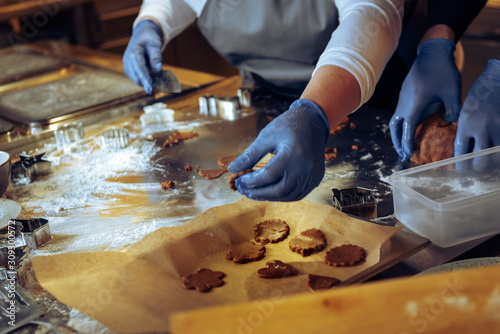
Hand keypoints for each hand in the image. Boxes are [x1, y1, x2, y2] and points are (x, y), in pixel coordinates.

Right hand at [123, 19, 162, 93]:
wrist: (142, 34)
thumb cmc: (150, 38)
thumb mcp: (155, 44)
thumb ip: (156, 57)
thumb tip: (158, 71)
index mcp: (134, 53)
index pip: (140, 69)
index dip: (145, 79)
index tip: (150, 88)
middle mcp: (127, 60)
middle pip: (137, 77)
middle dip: (147, 83)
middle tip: (161, 85)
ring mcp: (127, 65)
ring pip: (136, 80)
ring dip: (146, 82)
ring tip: (157, 79)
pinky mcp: (128, 69)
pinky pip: (137, 78)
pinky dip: (144, 80)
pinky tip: (152, 77)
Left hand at [228, 99, 329, 200]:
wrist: (313, 121)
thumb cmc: (288, 126)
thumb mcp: (266, 136)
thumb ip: (250, 155)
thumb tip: (232, 169)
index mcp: (293, 154)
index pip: (268, 175)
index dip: (251, 181)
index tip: (239, 180)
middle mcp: (305, 168)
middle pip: (279, 190)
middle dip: (258, 193)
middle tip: (244, 190)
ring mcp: (312, 175)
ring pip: (288, 196)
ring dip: (269, 197)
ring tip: (254, 192)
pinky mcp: (316, 179)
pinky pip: (298, 194)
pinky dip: (282, 196)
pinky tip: (270, 192)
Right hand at [390, 39, 460, 160]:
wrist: (432, 53)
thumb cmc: (443, 71)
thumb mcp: (453, 92)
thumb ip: (452, 110)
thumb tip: (450, 123)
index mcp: (414, 105)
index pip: (407, 129)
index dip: (406, 144)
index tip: (407, 154)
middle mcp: (404, 104)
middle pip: (395, 128)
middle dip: (397, 142)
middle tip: (403, 154)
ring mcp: (402, 99)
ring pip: (394, 121)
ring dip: (397, 134)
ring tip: (403, 144)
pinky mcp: (404, 95)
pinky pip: (399, 113)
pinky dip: (401, 124)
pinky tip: (410, 127)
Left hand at [454, 59, 499, 169]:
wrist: (497, 79)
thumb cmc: (479, 95)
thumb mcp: (466, 111)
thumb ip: (465, 130)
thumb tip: (465, 151)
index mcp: (466, 124)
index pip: (461, 152)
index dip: (461, 165)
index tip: (461, 170)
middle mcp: (482, 127)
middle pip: (479, 159)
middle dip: (477, 167)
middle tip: (477, 169)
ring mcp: (498, 126)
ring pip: (496, 155)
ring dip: (492, 162)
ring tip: (489, 163)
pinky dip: (499, 151)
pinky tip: (496, 152)